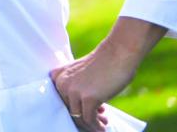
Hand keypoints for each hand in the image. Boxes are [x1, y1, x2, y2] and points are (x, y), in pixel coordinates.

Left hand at [50, 16, 163, 131]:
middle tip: (99, 120)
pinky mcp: (87, 98)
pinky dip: (97, 127)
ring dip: (92, 124)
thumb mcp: (81, 74)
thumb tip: (80, 110)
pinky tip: (104, 128)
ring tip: (104, 121)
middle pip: (69, 111)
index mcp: (58, 76)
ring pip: (79, 117)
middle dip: (84, 118)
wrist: (118, 53)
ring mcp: (73, 91)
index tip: (86, 115)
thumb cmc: (104, 63)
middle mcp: (61, 83)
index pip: (61, 101)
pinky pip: (89, 119)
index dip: (74, 110)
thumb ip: (76, 87)